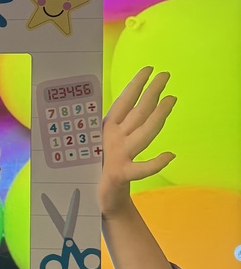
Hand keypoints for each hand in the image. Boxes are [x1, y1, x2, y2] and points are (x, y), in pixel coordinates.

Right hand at [99, 67, 176, 216]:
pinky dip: (154, 163)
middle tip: (165, 75)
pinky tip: (170, 155)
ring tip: (172, 100)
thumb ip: (112, 126)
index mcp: (106, 129)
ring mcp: (117, 156)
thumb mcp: (103, 143)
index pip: (123, 102)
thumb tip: (126, 104)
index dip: (135, 85)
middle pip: (136, 113)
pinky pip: (140, 169)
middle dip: (151, 93)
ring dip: (157, 117)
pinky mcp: (120, 175)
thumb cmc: (102, 167)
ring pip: (142, 134)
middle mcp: (112, 139)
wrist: (97, 199)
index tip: (148, 69)